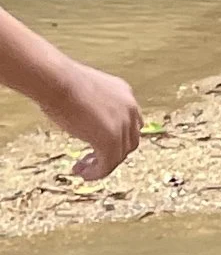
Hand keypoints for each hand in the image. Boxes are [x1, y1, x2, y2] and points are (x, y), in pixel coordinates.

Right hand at [42, 57, 143, 181]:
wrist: (57, 81)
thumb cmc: (60, 82)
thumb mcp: (85, 90)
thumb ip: (91, 105)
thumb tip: (80, 117)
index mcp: (124, 93)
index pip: (130, 122)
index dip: (118, 137)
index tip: (98, 142)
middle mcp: (129, 108)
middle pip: (129, 141)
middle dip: (112, 153)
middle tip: (89, 159)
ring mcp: (123, 125)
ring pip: (120, 155)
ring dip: (102, 164)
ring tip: (82, 169)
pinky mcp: (111, 140)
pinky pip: (108, 164)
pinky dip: (97, 172)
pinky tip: (82, 173)